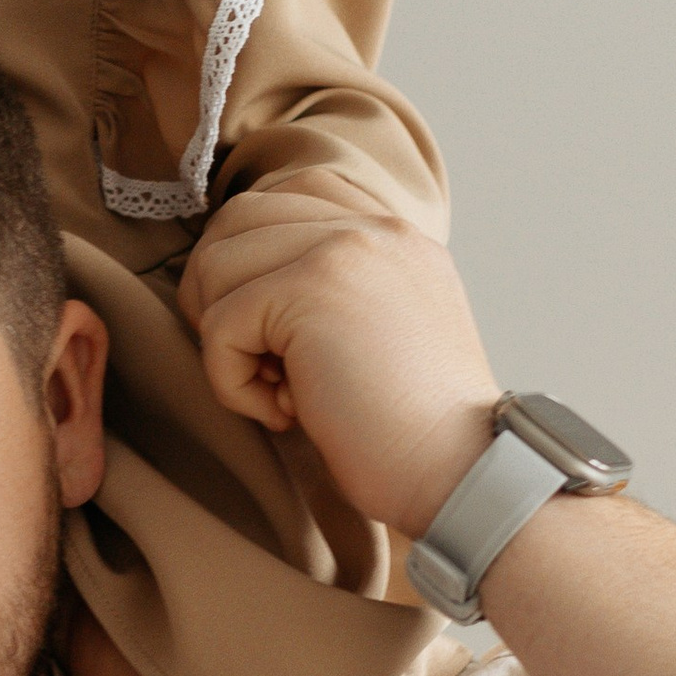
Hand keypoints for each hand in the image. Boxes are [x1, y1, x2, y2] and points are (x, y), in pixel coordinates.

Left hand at [178, 197, 500, 542]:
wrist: (459, 474)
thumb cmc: (409, 431)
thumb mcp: (377, 335)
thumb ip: (327, 290)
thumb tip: (228, 285)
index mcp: (391, 235)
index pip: (283, 200)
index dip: (254, 267)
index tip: (277, 340)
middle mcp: (371, 228)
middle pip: (236, 223)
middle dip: (219, 296)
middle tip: (258, 365)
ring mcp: (342, 250)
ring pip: (215, 267)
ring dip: (225, 342)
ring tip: (280, 391)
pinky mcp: (311, 289)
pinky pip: (219, 324)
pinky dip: (231, 382)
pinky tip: (285, 413)